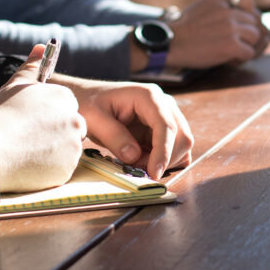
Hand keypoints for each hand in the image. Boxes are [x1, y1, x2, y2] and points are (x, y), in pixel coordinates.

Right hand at [0, 45, 86, 191]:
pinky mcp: (68, 169)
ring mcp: (73, 147)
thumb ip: (32, 66)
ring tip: (25, 151)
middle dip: (54, 134)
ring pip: (67, 150)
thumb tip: (41, 47)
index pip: (66, 107)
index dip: (47, 116)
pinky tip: (28, 165)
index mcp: (64, 98)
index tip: (31, 123)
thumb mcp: (14, 86)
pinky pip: (61, 169)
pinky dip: (48, 169)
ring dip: (52, 152)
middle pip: (71, 129)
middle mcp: (75, 120)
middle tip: (28, 139)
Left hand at [51, 77, 193, 179]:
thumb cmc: (89, 104)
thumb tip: (134, 156)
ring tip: (135, 162)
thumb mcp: (94, 119)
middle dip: (164, 159)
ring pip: (182, 145)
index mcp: (148, 96)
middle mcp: (163, 104)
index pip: (166, 126)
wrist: (88, 98)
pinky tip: (143, 161)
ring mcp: (166, 116)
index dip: (163, 151)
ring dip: (163, 161)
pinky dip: (164, 161)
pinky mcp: (163, 129)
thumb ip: (114, 136)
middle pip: (182, 137)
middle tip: (137, 169)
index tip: (153, 173)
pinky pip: (175, 149)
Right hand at [166, 0, 268, 67]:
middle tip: (235, 42)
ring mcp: (230, 27)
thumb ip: (222, 6)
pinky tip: (229, 59)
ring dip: (247, 46)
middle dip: (248, 33)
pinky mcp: (231, 45)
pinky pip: (249, 53)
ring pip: (256, 36)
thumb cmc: (184, 30)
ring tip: (232, 51)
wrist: (169, 44)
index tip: (239, 21)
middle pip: (255, 20)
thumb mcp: (202, 7)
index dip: (248, 10)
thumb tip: (245, 17)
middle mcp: (228, 10)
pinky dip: (241, 58)